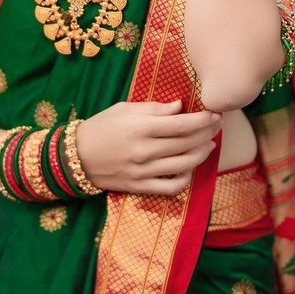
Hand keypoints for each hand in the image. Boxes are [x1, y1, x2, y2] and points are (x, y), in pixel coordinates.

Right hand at [75, 100, 220, 195]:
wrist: (77, 156)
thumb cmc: (101, 126)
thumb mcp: (124, 109)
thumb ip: (154, 108)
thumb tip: (180, 106)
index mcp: (140, 128)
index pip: (181, 125)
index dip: (203, 120)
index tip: (214, 114)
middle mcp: (144, 150)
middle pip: (186, 144)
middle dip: (207, 133)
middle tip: (217, 126)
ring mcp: (143, 171)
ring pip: (184, 165)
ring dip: (201, 154)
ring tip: (209, 144)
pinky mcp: (140, 187)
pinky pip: (171, 186)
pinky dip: (186, 178)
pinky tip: (190, 167)